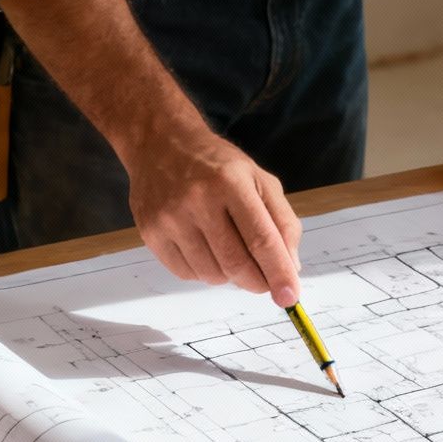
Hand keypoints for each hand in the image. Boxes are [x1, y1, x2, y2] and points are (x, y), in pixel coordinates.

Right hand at [127, 129, 303, 305]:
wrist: (160, 144)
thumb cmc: (217, 166)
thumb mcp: (259, 179)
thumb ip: (282, 221)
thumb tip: (292, 266)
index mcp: (231, 182)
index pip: (261, 238)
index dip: (278, 272)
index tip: (290, 297)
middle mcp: (198, 199)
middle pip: (236, 263)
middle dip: (258, 281)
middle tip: (265, 281)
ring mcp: (170, 217)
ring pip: (212, 274)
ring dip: (229, 275)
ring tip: (229, 250)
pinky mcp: (151, 233)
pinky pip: (186, 274)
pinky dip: (203, 272)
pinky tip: (205, 248)